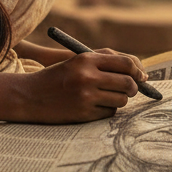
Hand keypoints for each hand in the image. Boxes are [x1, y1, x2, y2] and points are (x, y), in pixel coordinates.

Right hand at [20, 49, 146, 122]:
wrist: (29, 96)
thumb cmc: (58, 77)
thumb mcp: (77, 61)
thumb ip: (105, 61)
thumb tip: (140, 72)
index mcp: (86, 59)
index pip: (125, 63)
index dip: (138, 71)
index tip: (141, 76)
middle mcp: (87, 76)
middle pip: (128, 83)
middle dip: (133, 88)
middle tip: (130, 90)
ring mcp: (86, 96)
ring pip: (121, 100)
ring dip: (118, 100)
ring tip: (105, 97)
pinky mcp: (84, 113)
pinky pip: (109, 113)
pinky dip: (106, 110)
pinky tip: (92, 106)